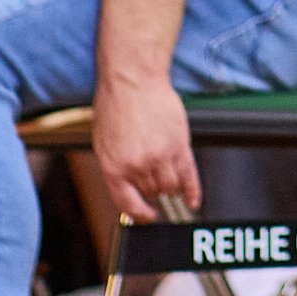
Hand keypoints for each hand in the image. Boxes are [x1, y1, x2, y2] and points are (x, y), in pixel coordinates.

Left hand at [93, 74, 200, 220]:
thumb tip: (128, 188)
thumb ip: (116, 169)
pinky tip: (193, 201)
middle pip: (152, 193)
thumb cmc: (115, 106)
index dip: (140, 213)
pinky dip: (193, 192)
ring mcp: (160, 156)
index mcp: (114, 167)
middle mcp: (138, 165)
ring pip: (170, 187)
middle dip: (153, 189)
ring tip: (167, 176)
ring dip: (170, 186)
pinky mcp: (179, 145)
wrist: (132, 80)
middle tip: (153, 179)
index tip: (148, 215)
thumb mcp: (103, 143)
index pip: (129, 204)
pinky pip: (189, 177)